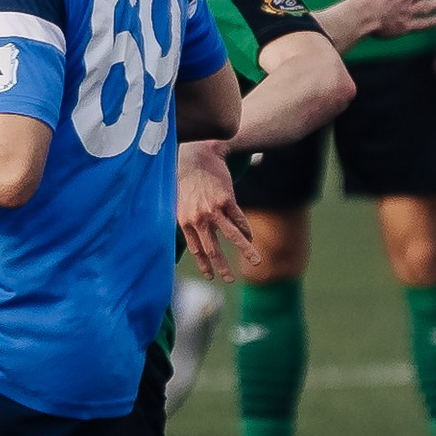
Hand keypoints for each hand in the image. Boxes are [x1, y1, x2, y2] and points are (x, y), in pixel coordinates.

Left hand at [177, 142, 257, 282]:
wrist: (197, 156)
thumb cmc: (187, 179)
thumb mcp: (178, 202)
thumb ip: (186, 221)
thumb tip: (190, 241)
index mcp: (185, 221)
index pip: (196, 250)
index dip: (204, 264)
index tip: (211, 277)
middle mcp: (198, 218)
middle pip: (212, 249)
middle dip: (222, 266)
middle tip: (228, 280)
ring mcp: (212, 210)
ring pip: (232, 236)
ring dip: (246, 251)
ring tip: (256, 262)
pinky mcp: (226, 200)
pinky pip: (240, 220)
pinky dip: (247, 231)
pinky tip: (250, 239)